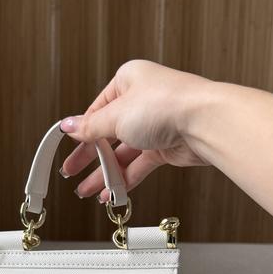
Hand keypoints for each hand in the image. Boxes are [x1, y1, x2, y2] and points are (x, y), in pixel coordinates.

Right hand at [59, 60, 211, 200]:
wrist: (205, 123)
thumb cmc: (167, 105)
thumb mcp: (116, 116)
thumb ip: (91, 127)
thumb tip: (69, 126)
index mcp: (128, 81)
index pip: (97, 110)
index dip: (81, 132)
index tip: (67, 148)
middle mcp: (142, 101)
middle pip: (108, 134)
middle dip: (89, 157)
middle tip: (71, 172)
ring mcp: (155, 125)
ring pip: (123, 153)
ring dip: (105, 173)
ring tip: (87, 190)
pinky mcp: (166, 146)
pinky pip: (139, 165)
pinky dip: (125, 179)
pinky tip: (111, 192)